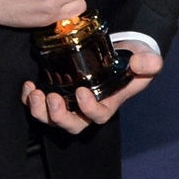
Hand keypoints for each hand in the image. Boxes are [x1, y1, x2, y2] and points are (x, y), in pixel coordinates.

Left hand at [22, 46, 161, 133]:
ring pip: (52, 120)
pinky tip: (29, 86)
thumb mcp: (145, 60)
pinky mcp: (56, 93)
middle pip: (72, 125)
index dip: (88, 109)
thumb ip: (148, 63)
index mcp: (108, 104)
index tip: (82, 92)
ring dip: (41, 111)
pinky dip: (29, 100)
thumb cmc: (132, 60)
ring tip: (37, 93)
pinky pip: (39, 105)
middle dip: (59, 117)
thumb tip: (141, 64)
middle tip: (53, 98)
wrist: (118, 53)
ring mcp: (70, 103)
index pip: (98, 116)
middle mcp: (86, 109)